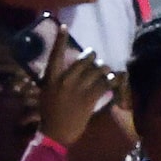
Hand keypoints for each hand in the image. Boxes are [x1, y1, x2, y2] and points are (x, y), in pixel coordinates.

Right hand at [36, 25, 112, 147]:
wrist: (55, 133)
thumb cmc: (49, 114)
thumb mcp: (47, 93)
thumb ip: (56, 80)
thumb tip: (67, 68)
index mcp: (50, 79)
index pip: (55, 55)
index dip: (60, 40)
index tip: (64, 27)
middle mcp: (64, 81)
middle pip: (84, 60)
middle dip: (93, 58)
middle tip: (96, 61)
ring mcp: (77, 89)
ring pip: (97, 70)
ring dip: (104, 69)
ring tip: (106, 71)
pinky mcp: (89, 98)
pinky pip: (105, 83)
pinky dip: (112, 80)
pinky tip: (114, 80)